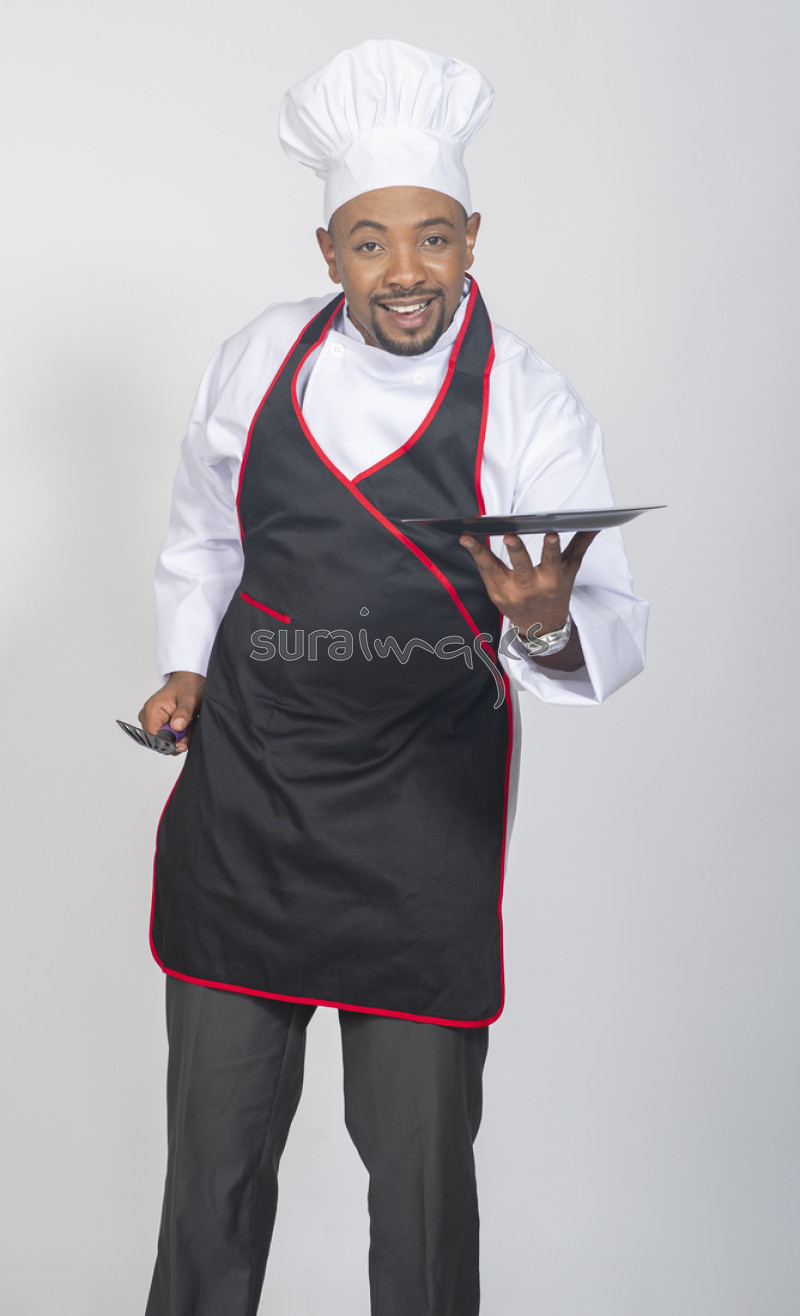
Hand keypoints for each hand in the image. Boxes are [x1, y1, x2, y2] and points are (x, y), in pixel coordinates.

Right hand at [138, 671, 205, 754]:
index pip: (153, 737)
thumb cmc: (187, 686)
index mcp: (152, 709)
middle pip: (159, 741)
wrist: (188, 681)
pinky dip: (179, 735)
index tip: (183, 742)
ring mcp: (152, 720)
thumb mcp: (190, 699)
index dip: (168, 744)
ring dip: (180, 738)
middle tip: (190, 731)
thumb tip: (176, 727)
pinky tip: (186, 727)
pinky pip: (168, 737)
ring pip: (164, 741)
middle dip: (176, 741)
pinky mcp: (158, 723)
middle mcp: (148, 716)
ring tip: (189, 726)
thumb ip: (183, 713)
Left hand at [459, 530, 598, 636]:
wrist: (541, 626)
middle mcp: (530, 587)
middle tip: (510, 536)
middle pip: (522, 567)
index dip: (552, 548)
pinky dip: (476, 556)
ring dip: (480, 553)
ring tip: (468, 538)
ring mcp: (510, 592)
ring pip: (494, 570)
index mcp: (551, 579)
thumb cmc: (556, 592)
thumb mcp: (570, 570)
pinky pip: (485, 572)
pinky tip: (467, 541)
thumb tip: (595, 523)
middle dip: (517, 552)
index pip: (552, 561)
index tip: (551, 533)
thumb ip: (580, 545)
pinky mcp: (495, 594)